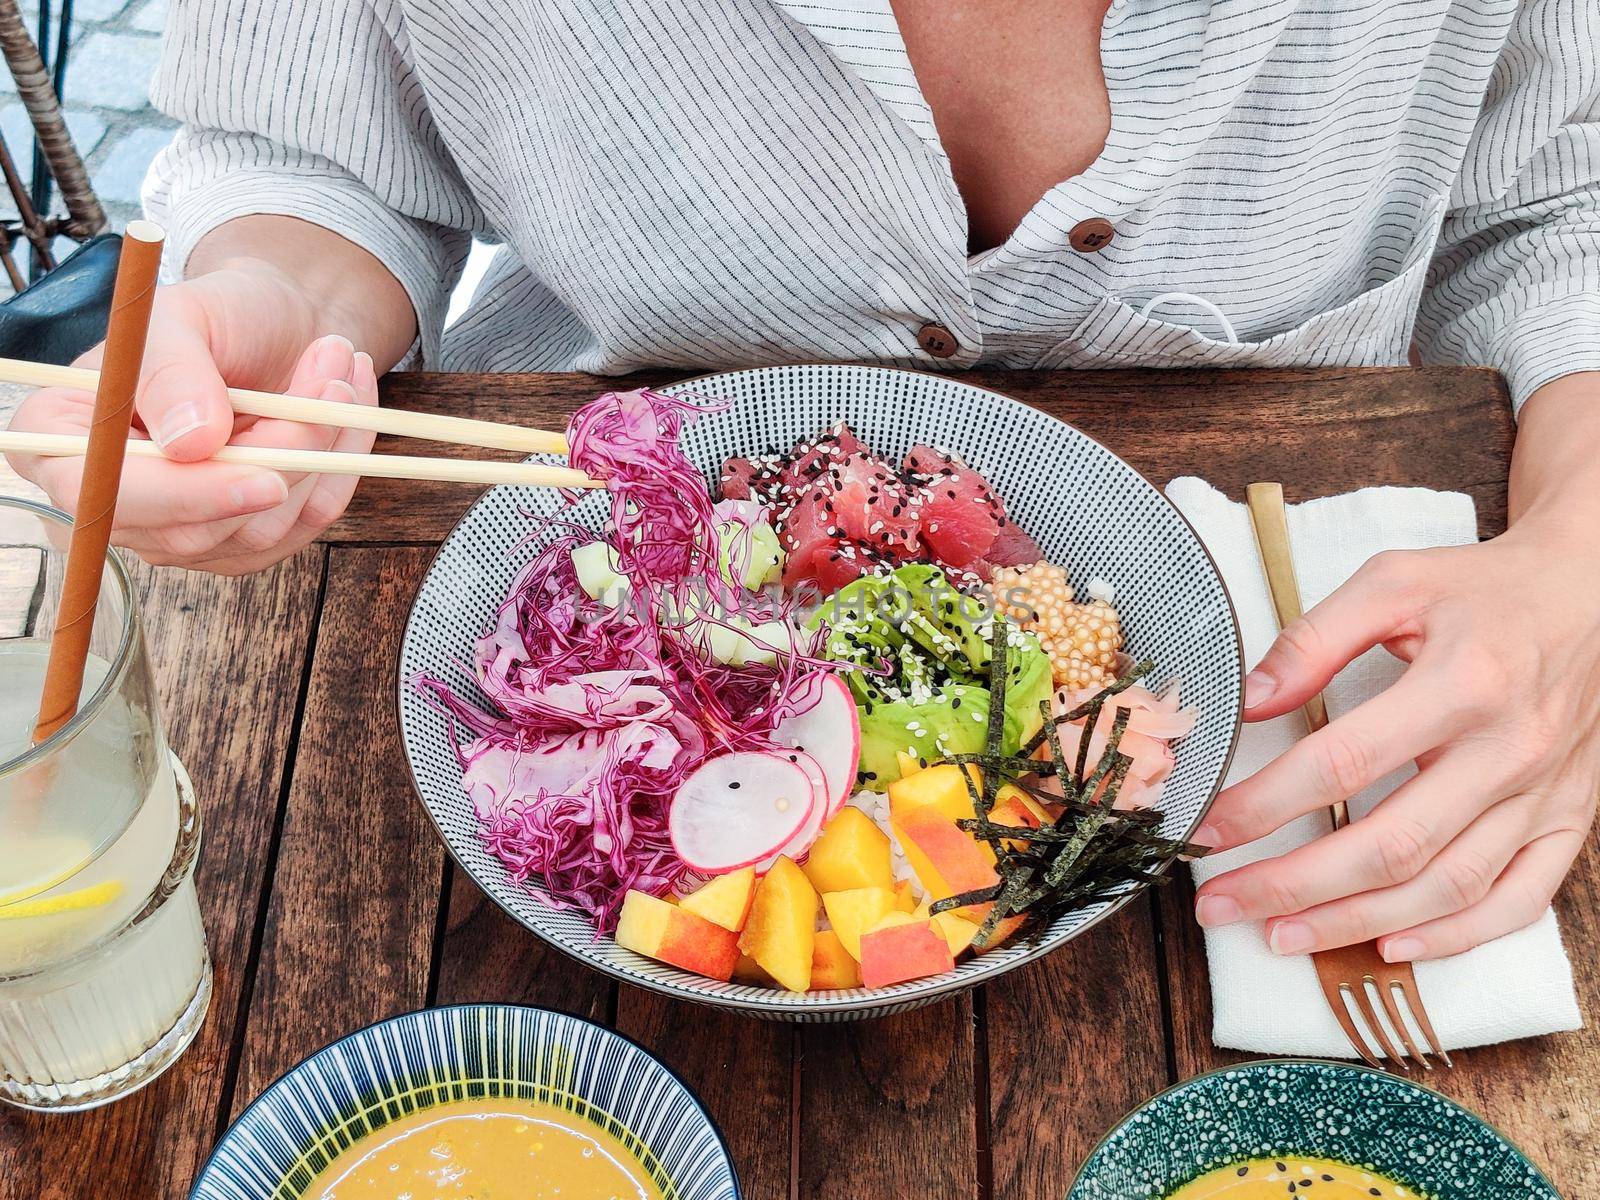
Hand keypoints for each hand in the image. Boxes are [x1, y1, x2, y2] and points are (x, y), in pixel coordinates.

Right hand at [5, 261, 378, 573]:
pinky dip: (341, 465)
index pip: (106, 496)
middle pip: (195, 527)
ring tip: (337, 372)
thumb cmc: (221, 315)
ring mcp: (183, 530)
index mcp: (65, 439)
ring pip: (260, 529)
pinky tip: (347, 408)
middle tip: (329, 381)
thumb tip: (191, 444)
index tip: (265, 479)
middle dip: (278, 458)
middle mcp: (118, 499)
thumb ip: (174, 371)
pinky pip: (305, 524)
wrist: (282, 328)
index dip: (184, 496)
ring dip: (321, 449)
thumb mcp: (185, 316)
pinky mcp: (245, 540)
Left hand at [1191, 524, 1599, 960]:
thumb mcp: (1394, 582)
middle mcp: (1507, 750)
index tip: (1208, 829)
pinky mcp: (1569, 821)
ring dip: (1355, 922)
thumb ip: (1315, 639)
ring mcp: (1543, 795)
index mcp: (1462, 684)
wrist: (1593, 595)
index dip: (1266, 804)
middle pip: (1390, 845)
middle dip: (1293, 885)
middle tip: (1221, 904)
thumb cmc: (1484, 590)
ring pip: (1445, 887)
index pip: (1344, 763)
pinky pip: (1518, 901)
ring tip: (1280, 936)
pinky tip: (1388, 947)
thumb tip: (1249, 700)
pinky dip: (1454, 937)